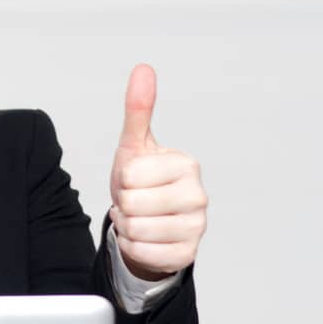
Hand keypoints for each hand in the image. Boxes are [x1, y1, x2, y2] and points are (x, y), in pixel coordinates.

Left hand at [109, 64, 207, 279]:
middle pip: (131, 204)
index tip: (136, 180)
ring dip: (127, 226)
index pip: (130, 175)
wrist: (147, 221)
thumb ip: (138, 109)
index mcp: (187, 165)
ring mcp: (197, 227)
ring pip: (135, 230)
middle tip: (136, 201)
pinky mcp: (187, 254)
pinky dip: (134, 247)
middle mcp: (199, 195)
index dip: (123, 180)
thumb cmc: (142, 181)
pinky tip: (145, 237)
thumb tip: (143, 69)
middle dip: (123, 204)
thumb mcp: (135, 146)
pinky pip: (143, 253)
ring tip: (139, 218)